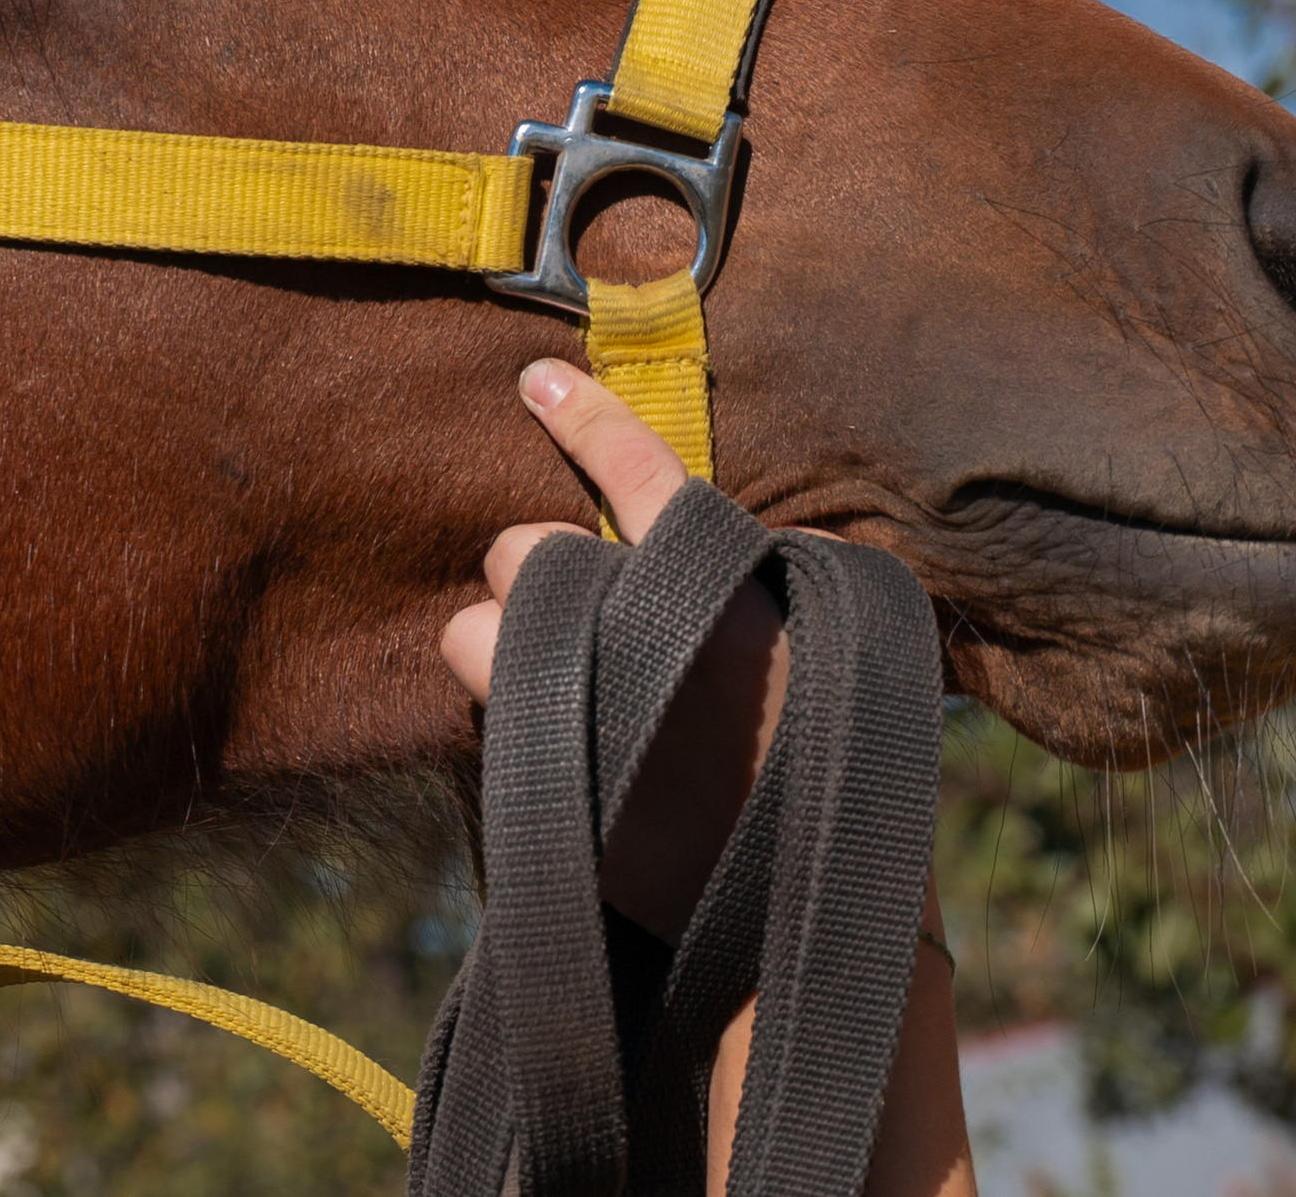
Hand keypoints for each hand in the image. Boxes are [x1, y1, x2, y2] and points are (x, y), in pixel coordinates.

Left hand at [441, 357, 786, 940]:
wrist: (799, 917)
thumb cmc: (822, 776)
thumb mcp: (823, 654)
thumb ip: (771, 585)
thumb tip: (730, 537)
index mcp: (728, 596)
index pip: (647, 476)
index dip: (590, 418)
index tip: (537, 379)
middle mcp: (648, 639)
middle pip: (528, 552)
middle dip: (536, 574)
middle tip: (577, 617)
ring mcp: (583, 712)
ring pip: (472, 632)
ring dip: (494, 649)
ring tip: (550, 688)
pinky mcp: (541, 783)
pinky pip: (480, 720)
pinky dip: (503, 725)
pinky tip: (557, 751)